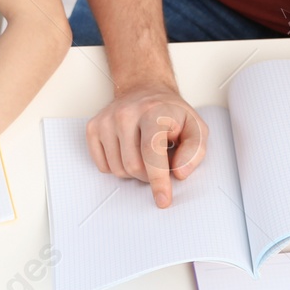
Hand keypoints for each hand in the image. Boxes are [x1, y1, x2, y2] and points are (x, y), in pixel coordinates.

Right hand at [86, 84, 206, 207]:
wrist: (144, 89)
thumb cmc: (170, 113)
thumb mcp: (196, 127)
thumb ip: (195, 151)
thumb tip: (179, 173)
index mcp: (153, 111)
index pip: (151, 151)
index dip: (158, 180)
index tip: (162, 200)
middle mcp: (126, 113)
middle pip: (133, 166)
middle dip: (149, 175)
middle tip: (159, 162)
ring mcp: (106, 120)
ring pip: (117, 170)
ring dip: (134, 172)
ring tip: (143, 154)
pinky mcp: (93, 127)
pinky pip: (103, 166)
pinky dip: (117, 167)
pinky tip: (127, 151)